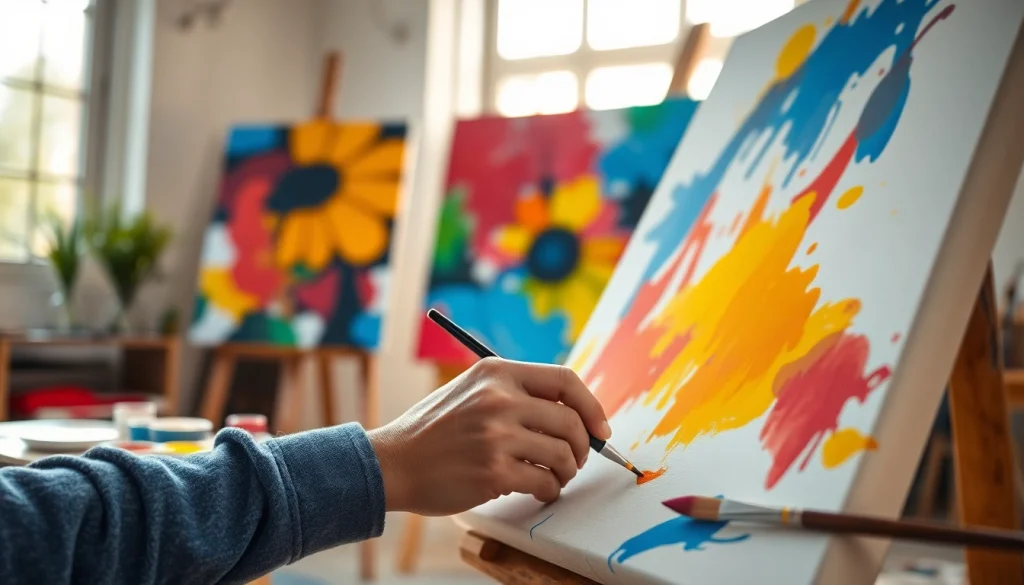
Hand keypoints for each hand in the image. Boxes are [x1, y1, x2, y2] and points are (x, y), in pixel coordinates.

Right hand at [366, 357, 610, 515]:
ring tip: (554, 476)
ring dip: (566, 471)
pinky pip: (545, 482)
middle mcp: (499, 399)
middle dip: (582, 447)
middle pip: (570, 421)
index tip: (599, 428)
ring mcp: (496, 436)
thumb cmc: (434, 431)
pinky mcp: (493, 472)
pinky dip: (550, 490)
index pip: (565, 380)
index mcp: (496, 373)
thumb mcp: (470, 391)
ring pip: (563, 454)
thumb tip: (571, 412)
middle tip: (575, 460)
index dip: (591, 406)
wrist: (393, 462)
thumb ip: (514, 393)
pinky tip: (539, 490)